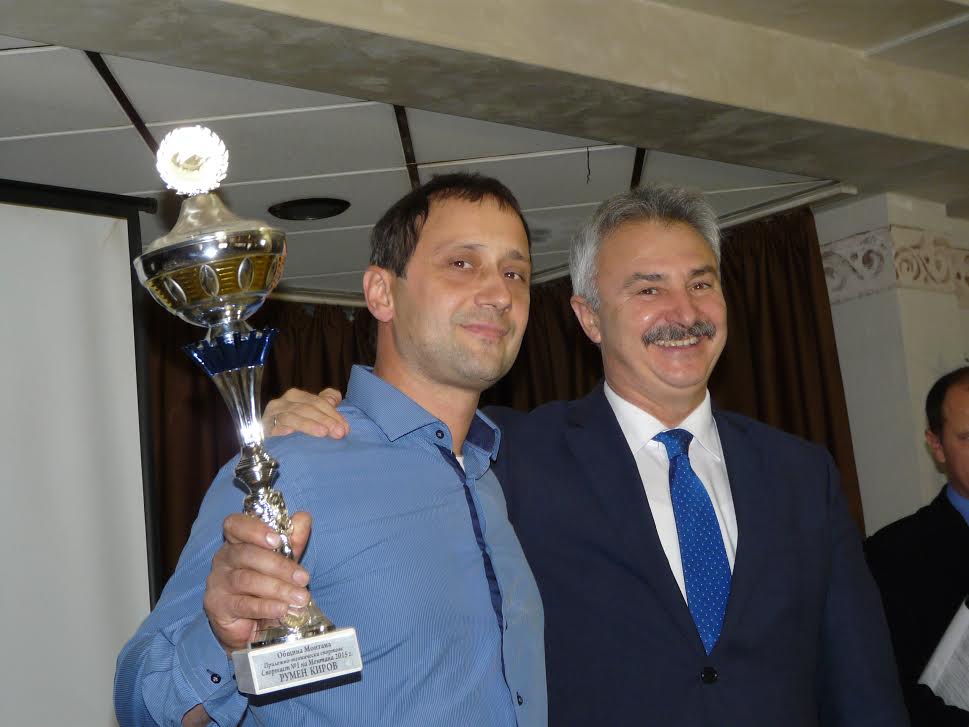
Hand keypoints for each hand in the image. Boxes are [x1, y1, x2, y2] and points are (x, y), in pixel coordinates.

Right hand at [203, 512, 312, 653]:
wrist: (251, 626)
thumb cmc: (266, 587)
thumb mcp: (283, 561)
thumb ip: (292, 540)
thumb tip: (303, 517)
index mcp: (236, 541)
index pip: (235, 525)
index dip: (255, 529)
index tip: (277, 539)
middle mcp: (223, 559)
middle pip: (247, 554)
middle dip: (279, 566)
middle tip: (304, 578)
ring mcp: (217, 582)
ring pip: (247, 580)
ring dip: (278, 588)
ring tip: (300, 598)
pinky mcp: (217, 606)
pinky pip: (243, 604)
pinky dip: (266, 607)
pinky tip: (282, 609)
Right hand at [263, 387, 348, 437]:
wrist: (268, 445)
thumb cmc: (294, 429)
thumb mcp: (312, 414)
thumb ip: (325, 403)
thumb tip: (334, 398)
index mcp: (296, 397)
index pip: (318, 401)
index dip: (333, 413)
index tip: (345, 428)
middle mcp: (283, 403)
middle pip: (308, 408)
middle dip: (325, 419)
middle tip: (339, 432)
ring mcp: (272, 415)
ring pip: (293, 416)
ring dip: (309, 425)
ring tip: (323, 433)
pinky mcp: (263, 429)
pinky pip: (273, 427)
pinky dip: (281, 428)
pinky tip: (289, 432)